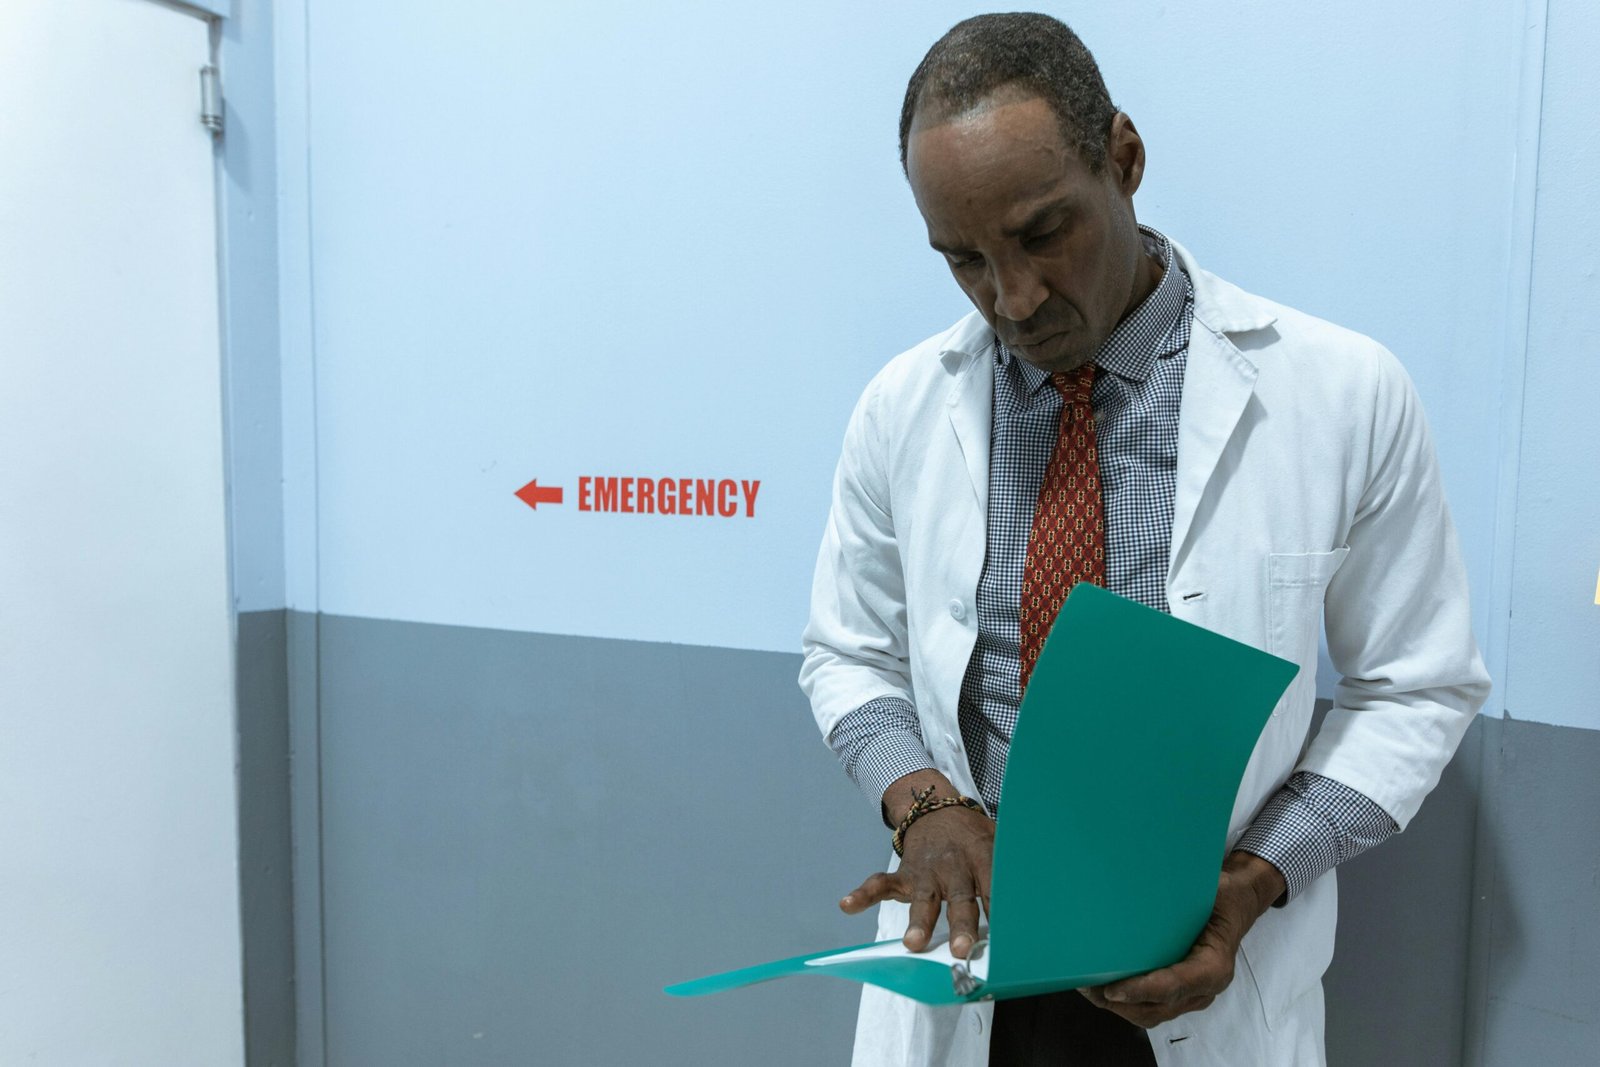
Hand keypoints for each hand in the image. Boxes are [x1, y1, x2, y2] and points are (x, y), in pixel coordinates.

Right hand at [838, 769, 994, 958]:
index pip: (994, 890)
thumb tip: (1043, 900)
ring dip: (918, 921)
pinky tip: (848, 905)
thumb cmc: (975, 836)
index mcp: (982, 858)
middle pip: (959, 899)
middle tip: (961, 950)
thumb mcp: (1000, 842)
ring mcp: (926, 871)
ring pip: (923, 899)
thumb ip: (1013, 869)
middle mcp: (954, 866)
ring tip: (912, 944)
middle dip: (960, 926)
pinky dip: (864, 894)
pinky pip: (881, 882)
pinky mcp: (904, 874)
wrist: (936, 807)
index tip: (1008, 940)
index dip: (1000, 913)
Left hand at [1079, 851, 1286, 1028]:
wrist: (1236, 902)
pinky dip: (1125, 1000)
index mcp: (1215, 964)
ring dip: (1118, 1005)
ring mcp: (1192, 994)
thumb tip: (1140, 882)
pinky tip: (1101, 985)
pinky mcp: (1179, 993)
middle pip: (1158, 1008)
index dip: (1143, 989)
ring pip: (1151, 1013)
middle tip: (1087, 986)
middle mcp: (1205, 987)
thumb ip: (1182, 893)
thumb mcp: (1211, 888)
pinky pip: (1151, 1006)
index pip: (1177, 985)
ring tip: (1087, 987)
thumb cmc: (1221, 894)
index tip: (1112, 989)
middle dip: (1121, 1002)